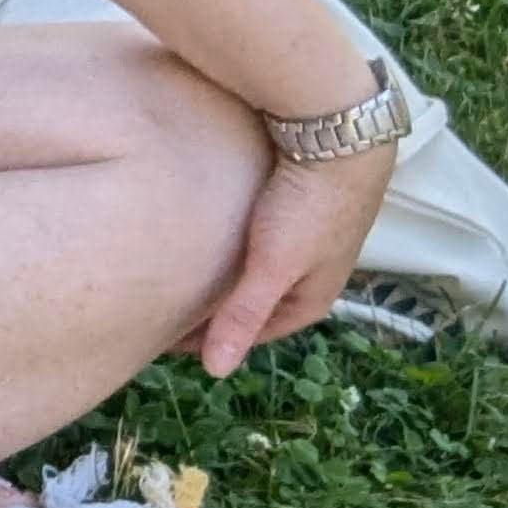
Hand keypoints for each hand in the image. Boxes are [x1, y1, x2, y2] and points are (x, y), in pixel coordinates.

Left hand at [191, 143, 390, 377]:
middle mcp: (314, 272)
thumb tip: (215, 372)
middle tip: (167, 312)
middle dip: (219, 312)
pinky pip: (258, 239)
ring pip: (257, 270)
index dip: (215, 339)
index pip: (258, 332)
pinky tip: (202, 238)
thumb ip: (243, 315)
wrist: (340, 136)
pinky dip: (231, 247)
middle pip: (258, 302)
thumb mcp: (273, 266)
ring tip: (179, 278)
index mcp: (313, 297)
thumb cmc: (308, 206)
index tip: (168, 339)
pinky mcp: (296, 206)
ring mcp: (307, 238)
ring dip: (225, 279)